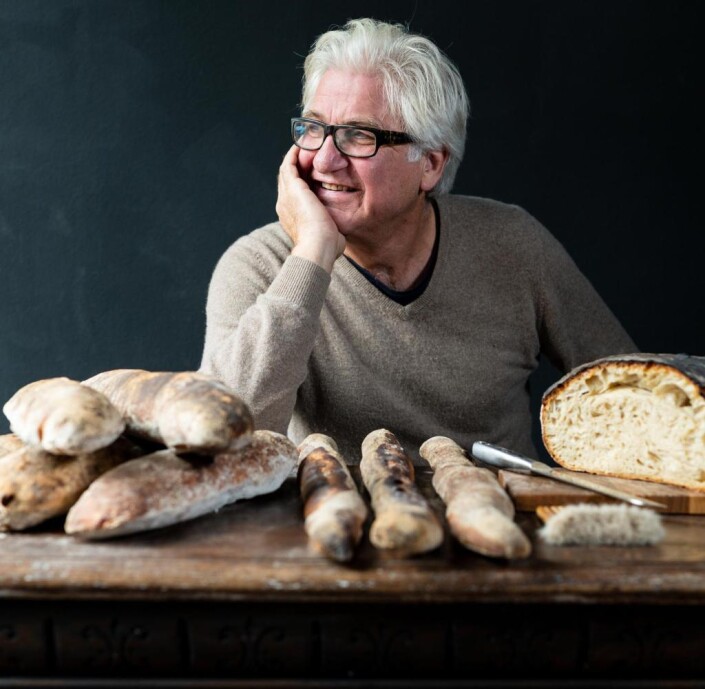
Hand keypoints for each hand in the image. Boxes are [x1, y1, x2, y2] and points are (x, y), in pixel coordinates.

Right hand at [276, 145, 345, 271]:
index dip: (303, 182)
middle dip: (297, 166)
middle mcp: (285, 205)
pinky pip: (290, 164)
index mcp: (292, 217)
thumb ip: (331, 230)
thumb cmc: (327, 248)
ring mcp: (286, 196)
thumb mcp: (329, 236)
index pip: (294, 195)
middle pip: (288, 180)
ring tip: (307, 146)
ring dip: (296, 158)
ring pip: (287, 170)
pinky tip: (305, 146)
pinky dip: (295, 154)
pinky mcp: (292, 187)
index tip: (314, 175)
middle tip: (309, 155)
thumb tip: (340, 233)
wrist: (318, 247)